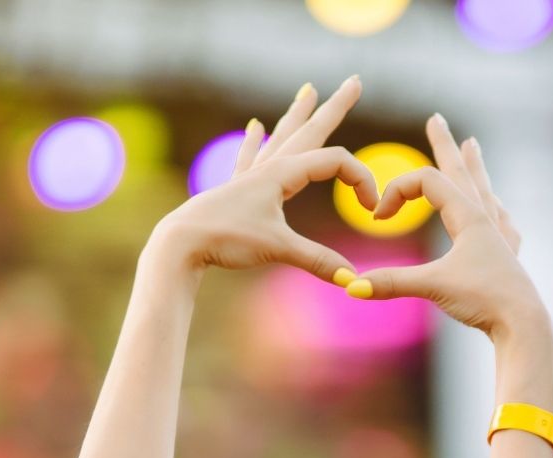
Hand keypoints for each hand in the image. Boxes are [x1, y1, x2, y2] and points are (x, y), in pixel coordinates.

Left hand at [145, 76, 377, 285]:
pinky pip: (249, 156)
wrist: (181, 242)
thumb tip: (353, 280)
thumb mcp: (278, 249)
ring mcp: (251, 175)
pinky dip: (253, 140)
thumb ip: (318, 261)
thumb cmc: (226, 238)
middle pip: (310, 130)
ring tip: (308, 90)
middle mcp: (268, 167)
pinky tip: (252, 125)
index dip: (361, 181)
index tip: (371, 209)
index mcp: (282, 174)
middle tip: (354, 81)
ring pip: (282, 137)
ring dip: (298, 114)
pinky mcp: (235, 189)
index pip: (335, 162)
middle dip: (335, 107)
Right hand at [346, 115, 545, 346]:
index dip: (397, 192)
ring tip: (473, 146)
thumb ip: (392, 283)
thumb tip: (351, 288)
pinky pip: (501, 221)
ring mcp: (500, 236)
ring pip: (483, 190)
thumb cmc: (483, 300)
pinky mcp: (507, 257)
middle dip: (444, 145)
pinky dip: (494, 208)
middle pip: (461, 172)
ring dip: (473, 167)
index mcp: (468, 216)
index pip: (427, 182)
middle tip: (437, 119)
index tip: (378, 218)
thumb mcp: (433, 287)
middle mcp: (486, 219)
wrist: (524, 325)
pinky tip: (499, 209)